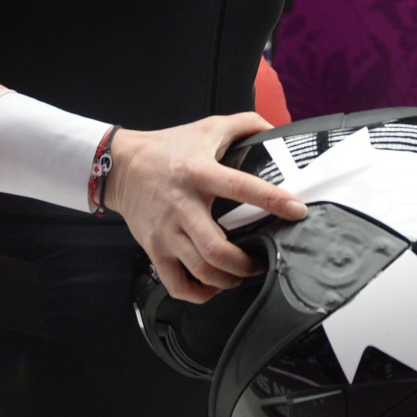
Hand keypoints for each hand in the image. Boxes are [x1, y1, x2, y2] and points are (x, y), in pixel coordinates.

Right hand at [105, 113, 306, 302]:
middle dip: (246, 263)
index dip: (271, 200)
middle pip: (216, 248)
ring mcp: (166, 231)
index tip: (296, 210)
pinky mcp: (154, 249)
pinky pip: (177, 284)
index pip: (240, 187)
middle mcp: (182, 205)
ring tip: (240, 274)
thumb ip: (244, 124)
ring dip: (228, 279)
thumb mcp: (207, 128)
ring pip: (200, 270)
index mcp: (199, 173)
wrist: (120, 165)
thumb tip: (274, 129)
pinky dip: (200, 293)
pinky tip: (213, 285)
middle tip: (262, 260)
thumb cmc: (166, 149)